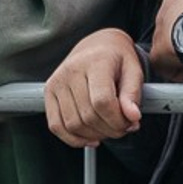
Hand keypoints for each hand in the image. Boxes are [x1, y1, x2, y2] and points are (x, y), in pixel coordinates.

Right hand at [46, 28, 147, 145]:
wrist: (97, 45)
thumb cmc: (117, 58)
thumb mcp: (134, 70)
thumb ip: (133, 94)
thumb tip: (132, 117)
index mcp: (96, 61)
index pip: (102, 101)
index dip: (118, 120)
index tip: (130, 123)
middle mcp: (72, 70)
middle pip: (88, 116)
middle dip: (110, 129)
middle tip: (122, 127)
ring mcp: (57, 82)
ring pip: (73, 124)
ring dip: (94, 135)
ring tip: (108, 129)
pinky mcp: (49, 92)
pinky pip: (56, 125)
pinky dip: (73, 139)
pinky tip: (90, 138)